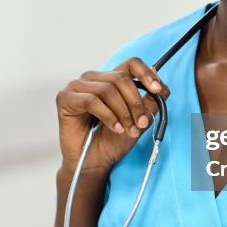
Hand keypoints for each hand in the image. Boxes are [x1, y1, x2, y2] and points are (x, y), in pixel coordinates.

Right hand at [56, 58, 168, 172]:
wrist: (94, 162)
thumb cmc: (112, 141)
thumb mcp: (139, 120)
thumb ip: (150, 101)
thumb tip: (160, 83)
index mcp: (110, 79)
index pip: (130, 64)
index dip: (146, 73)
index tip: (157, 90)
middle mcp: (93, 79)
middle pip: (121, 78)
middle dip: (136, 103)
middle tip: (142, 122)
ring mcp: (77, 86)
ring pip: (107, 90)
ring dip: (123, 113)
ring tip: (128, 130)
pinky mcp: (65, 98)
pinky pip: (91, 101)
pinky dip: (108, 116)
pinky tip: (115, 128)